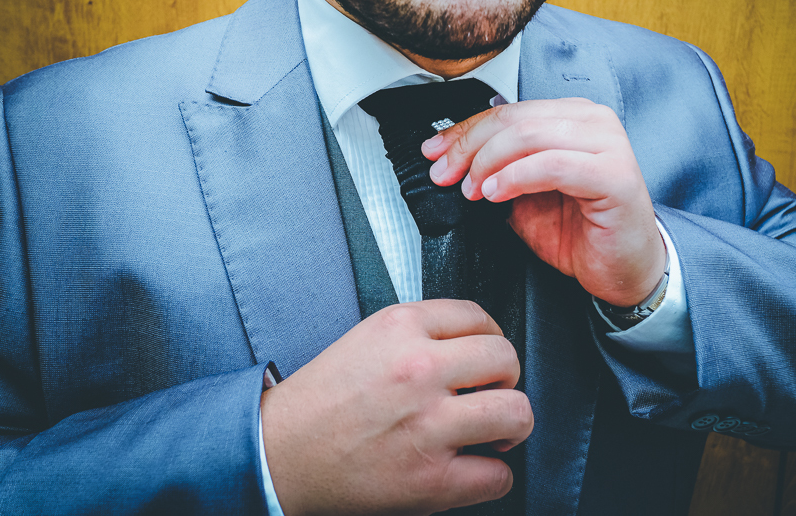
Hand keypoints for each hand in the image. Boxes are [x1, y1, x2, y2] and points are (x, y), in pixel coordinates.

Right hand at [260, 300, 531, 515]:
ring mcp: (428, 425)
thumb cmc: (321, 401)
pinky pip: (498, 476)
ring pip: (517, 414)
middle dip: (506, 379)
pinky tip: (470, 468)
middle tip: (489, 393)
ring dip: (511, 425)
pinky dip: (491, 476)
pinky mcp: (430, 479)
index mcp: (401, 327)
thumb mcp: (368, 338)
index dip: (491, 338)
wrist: (278, 454)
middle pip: (507, 359)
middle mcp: (419, 369)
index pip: (480, 316)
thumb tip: (477, 345)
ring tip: (490, 432)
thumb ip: (421, 332)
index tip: (486, 358)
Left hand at [422, 98, 664, 307]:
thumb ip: (498, 168)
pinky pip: (552, 165)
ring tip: (473, 189)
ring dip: (489, 162)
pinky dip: (515, 177)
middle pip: (514, 118)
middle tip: (446, 174)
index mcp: (572, 117)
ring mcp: (609, 145)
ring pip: (530, 135)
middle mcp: (593, 122)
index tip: (434, 151)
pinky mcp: (615, 175)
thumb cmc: (583, 232)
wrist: (625, 270)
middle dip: (469, 146)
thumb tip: (452, 159)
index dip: (464, 130)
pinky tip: (496, 193)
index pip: (507, 110)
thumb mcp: (525, 194)